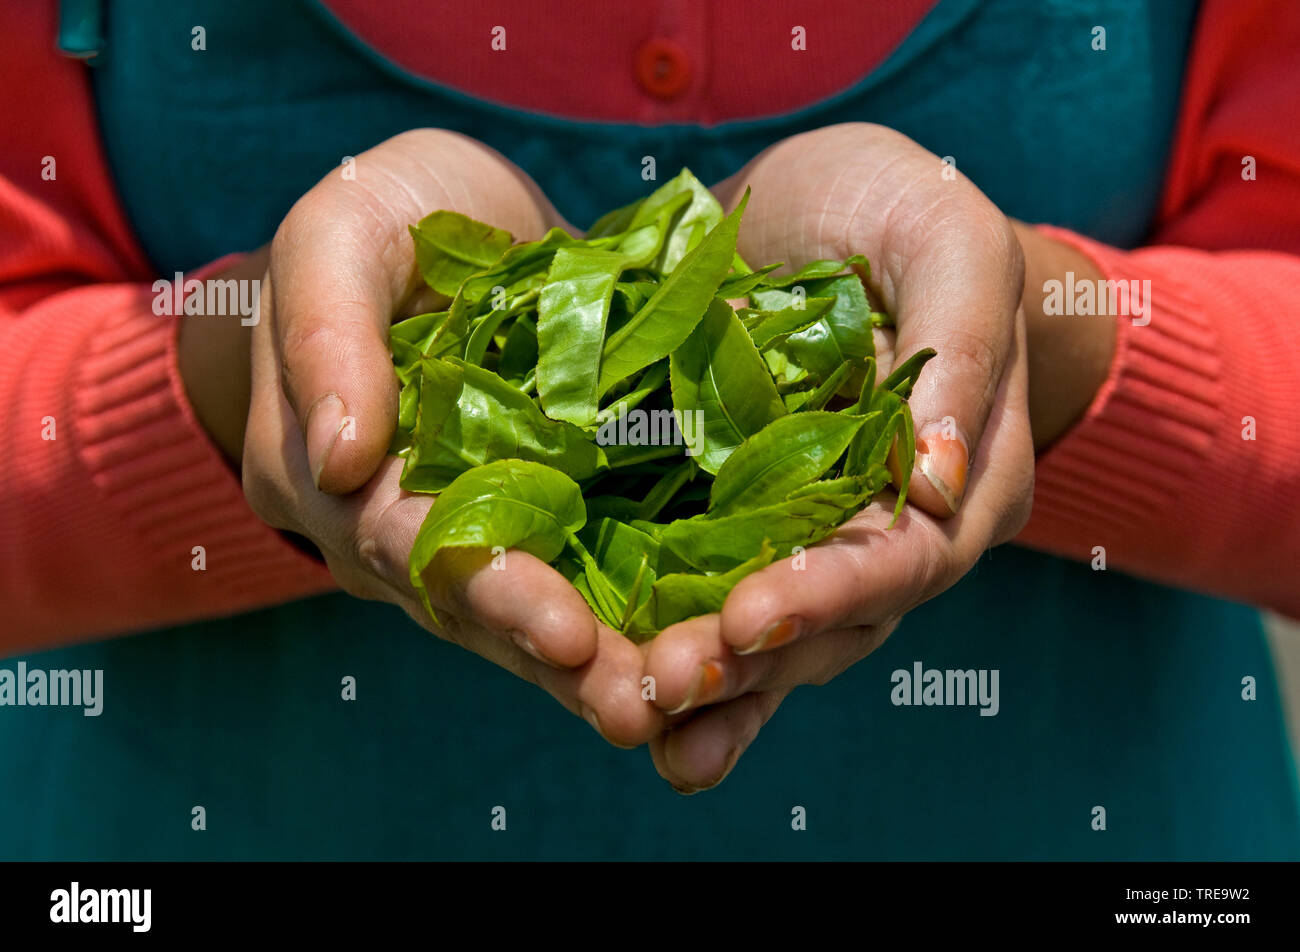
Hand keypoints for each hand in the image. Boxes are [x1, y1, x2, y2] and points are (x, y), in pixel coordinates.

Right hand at [241, 129, 663, 746]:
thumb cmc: (378, 216)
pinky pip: (587, 574)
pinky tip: (698, 655)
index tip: (563, 632)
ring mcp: (476, 528)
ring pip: (532, 613)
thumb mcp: (339, 236)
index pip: (406, 546)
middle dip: (558, 657)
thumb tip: (338, 464)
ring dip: (601, 664)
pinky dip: (634, 616)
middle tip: (638, 704)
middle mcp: (399, 527)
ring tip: (677, 703)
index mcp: (336, 474)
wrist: (449, 220)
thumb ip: (327, 335)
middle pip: (477, 606)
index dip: (487, 590)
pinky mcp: (549, 511)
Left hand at [642, 123, 1043, 791]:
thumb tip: (945, 485)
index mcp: (968, 476)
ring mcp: (818, 536)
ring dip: (710, 683)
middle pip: (835, 623)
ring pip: (777, 636)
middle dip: (749, 662)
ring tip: (634, 715)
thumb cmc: (907, 211)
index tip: (747, 617)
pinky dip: (685, 654)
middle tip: (661, 688)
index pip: (905, 558)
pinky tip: (630, 706)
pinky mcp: (744, 524)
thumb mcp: (946, 240)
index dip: (828, 593)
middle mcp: (897, 529)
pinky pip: (720, 602)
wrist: (827, 203)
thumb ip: (962, 349)